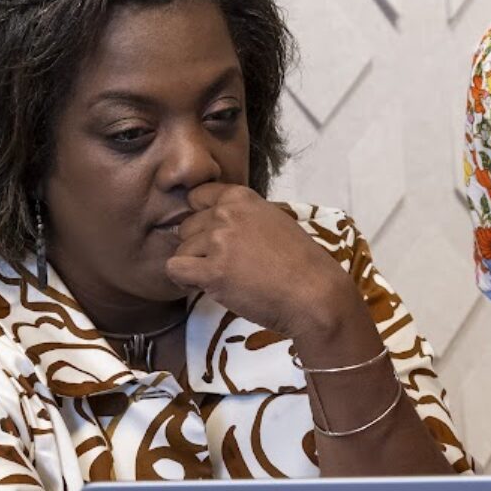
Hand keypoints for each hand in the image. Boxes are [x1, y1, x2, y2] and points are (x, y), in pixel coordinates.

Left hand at [165, 183, 359, 345]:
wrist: (315, 294)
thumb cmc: (303, 264)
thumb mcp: (275, 222)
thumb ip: (245, 218)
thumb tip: (218, 226)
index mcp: (243, 198)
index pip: (197, 197)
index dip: (202, 219)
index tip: (215, 236)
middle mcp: (227, 214)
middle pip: (186, 226)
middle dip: (199, 246)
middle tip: (225, 264)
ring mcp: (218, 241)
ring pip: (181, 250)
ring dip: (196, 267)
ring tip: (224, 280)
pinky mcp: (212, 271)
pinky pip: (175, 269)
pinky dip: (186, 280)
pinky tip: (207, 287)